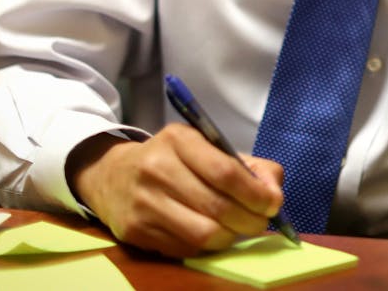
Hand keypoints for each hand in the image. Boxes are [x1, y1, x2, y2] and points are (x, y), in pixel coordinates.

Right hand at [68, 125, 283, 257]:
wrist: (113, 176)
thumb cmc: (172, 160)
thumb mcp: (206, 147)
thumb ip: (247, 166)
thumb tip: (274, 193)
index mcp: (179, 140)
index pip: (225, 172)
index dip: (255, 193)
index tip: (273, 203)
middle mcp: (157, 169)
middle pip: (217, 207)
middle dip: (250, 220)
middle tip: (260, 221)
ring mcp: (144, 203)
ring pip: (203, 234)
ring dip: (231, 237)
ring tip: (237, 229)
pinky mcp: (135, 232)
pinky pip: (185, 248)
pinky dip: (207, 246)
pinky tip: (210, 234)